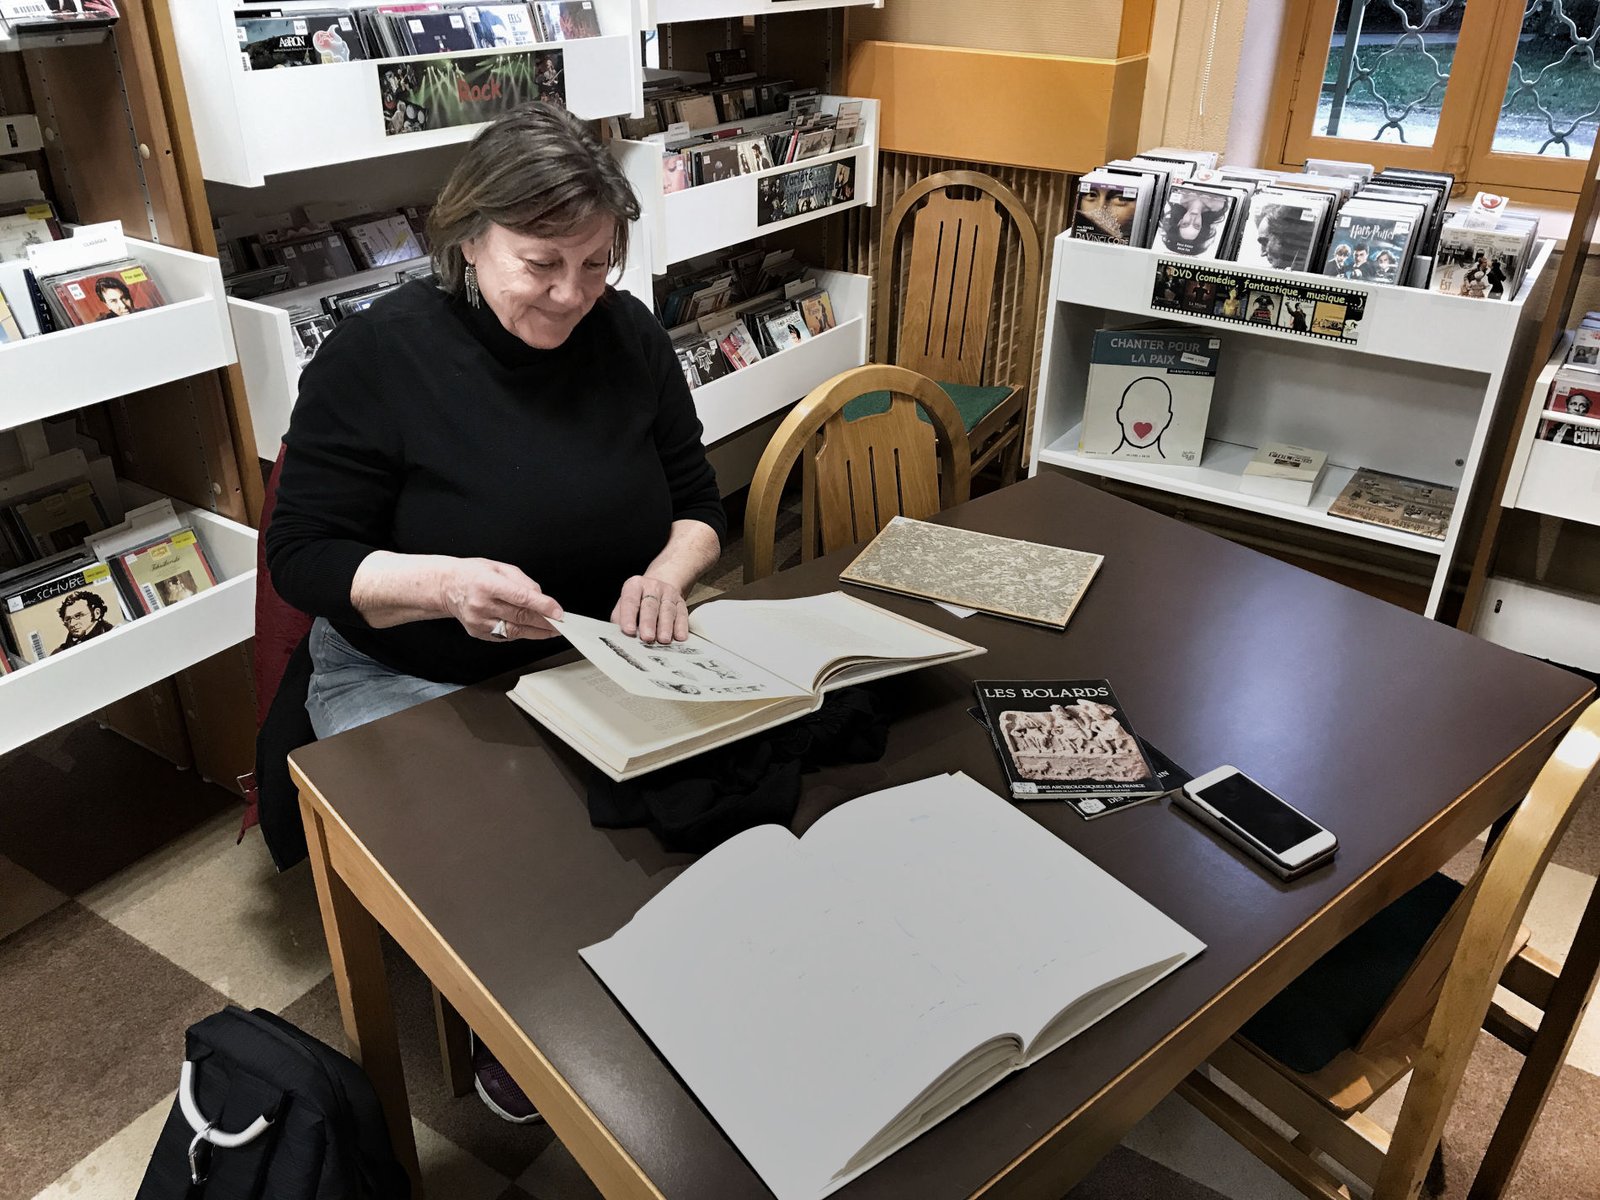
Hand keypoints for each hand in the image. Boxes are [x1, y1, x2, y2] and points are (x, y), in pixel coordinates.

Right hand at [439, 559, 562, 641]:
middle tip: (561, 624)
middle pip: (520, 616)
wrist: (447, 587)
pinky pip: (505, 636)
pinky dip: (520, 633)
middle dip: (544, 622)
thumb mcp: (499, 567)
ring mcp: (478, 621)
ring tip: (551, 631)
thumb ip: (522, 582)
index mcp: (487, 584)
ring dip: (536, 632)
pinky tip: (530, 630)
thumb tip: (540, 598)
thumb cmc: (473, 574)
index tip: (558, 612)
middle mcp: (481, 604)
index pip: (520, 598)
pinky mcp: (477, 632)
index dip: (542, 606)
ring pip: (514, 631)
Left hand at [611, 575, 688, 644]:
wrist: (657, 588)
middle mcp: (652, 587)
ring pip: (667, 610)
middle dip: (648, 623)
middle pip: (650, 606)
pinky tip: (679, 636)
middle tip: (647, 637)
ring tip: (663, 640)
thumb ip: (620, 618)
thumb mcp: (624, 605)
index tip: (628, 631)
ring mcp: (668, 593)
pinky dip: (681, 627)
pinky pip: (682, 614)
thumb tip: (621, 635)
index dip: (628, 616)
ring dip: (666, 626)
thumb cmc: (637, 601)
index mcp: (634, 586)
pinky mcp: (681, 602)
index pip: (630, 601)